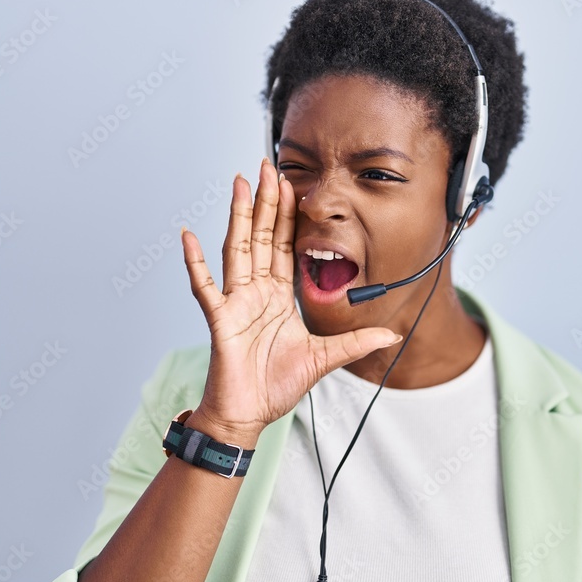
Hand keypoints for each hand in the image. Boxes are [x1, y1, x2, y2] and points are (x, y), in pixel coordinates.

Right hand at [179, 158, 400, 440]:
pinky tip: (189, 237)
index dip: (286, 215)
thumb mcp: (325, 358)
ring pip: (236, 250)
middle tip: (267, 166)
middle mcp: (255, 292)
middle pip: (259, 237)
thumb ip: (356, 342)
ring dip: (236, 216)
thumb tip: (392, 334)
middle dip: (264, 201)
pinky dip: (195, 263)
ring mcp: (235, 302)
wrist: (249, 415)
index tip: (290, 184)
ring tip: (238, 183)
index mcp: (278, 297)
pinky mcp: (220, 319)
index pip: (283, 246)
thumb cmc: (276, 387)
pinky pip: (205, 286)